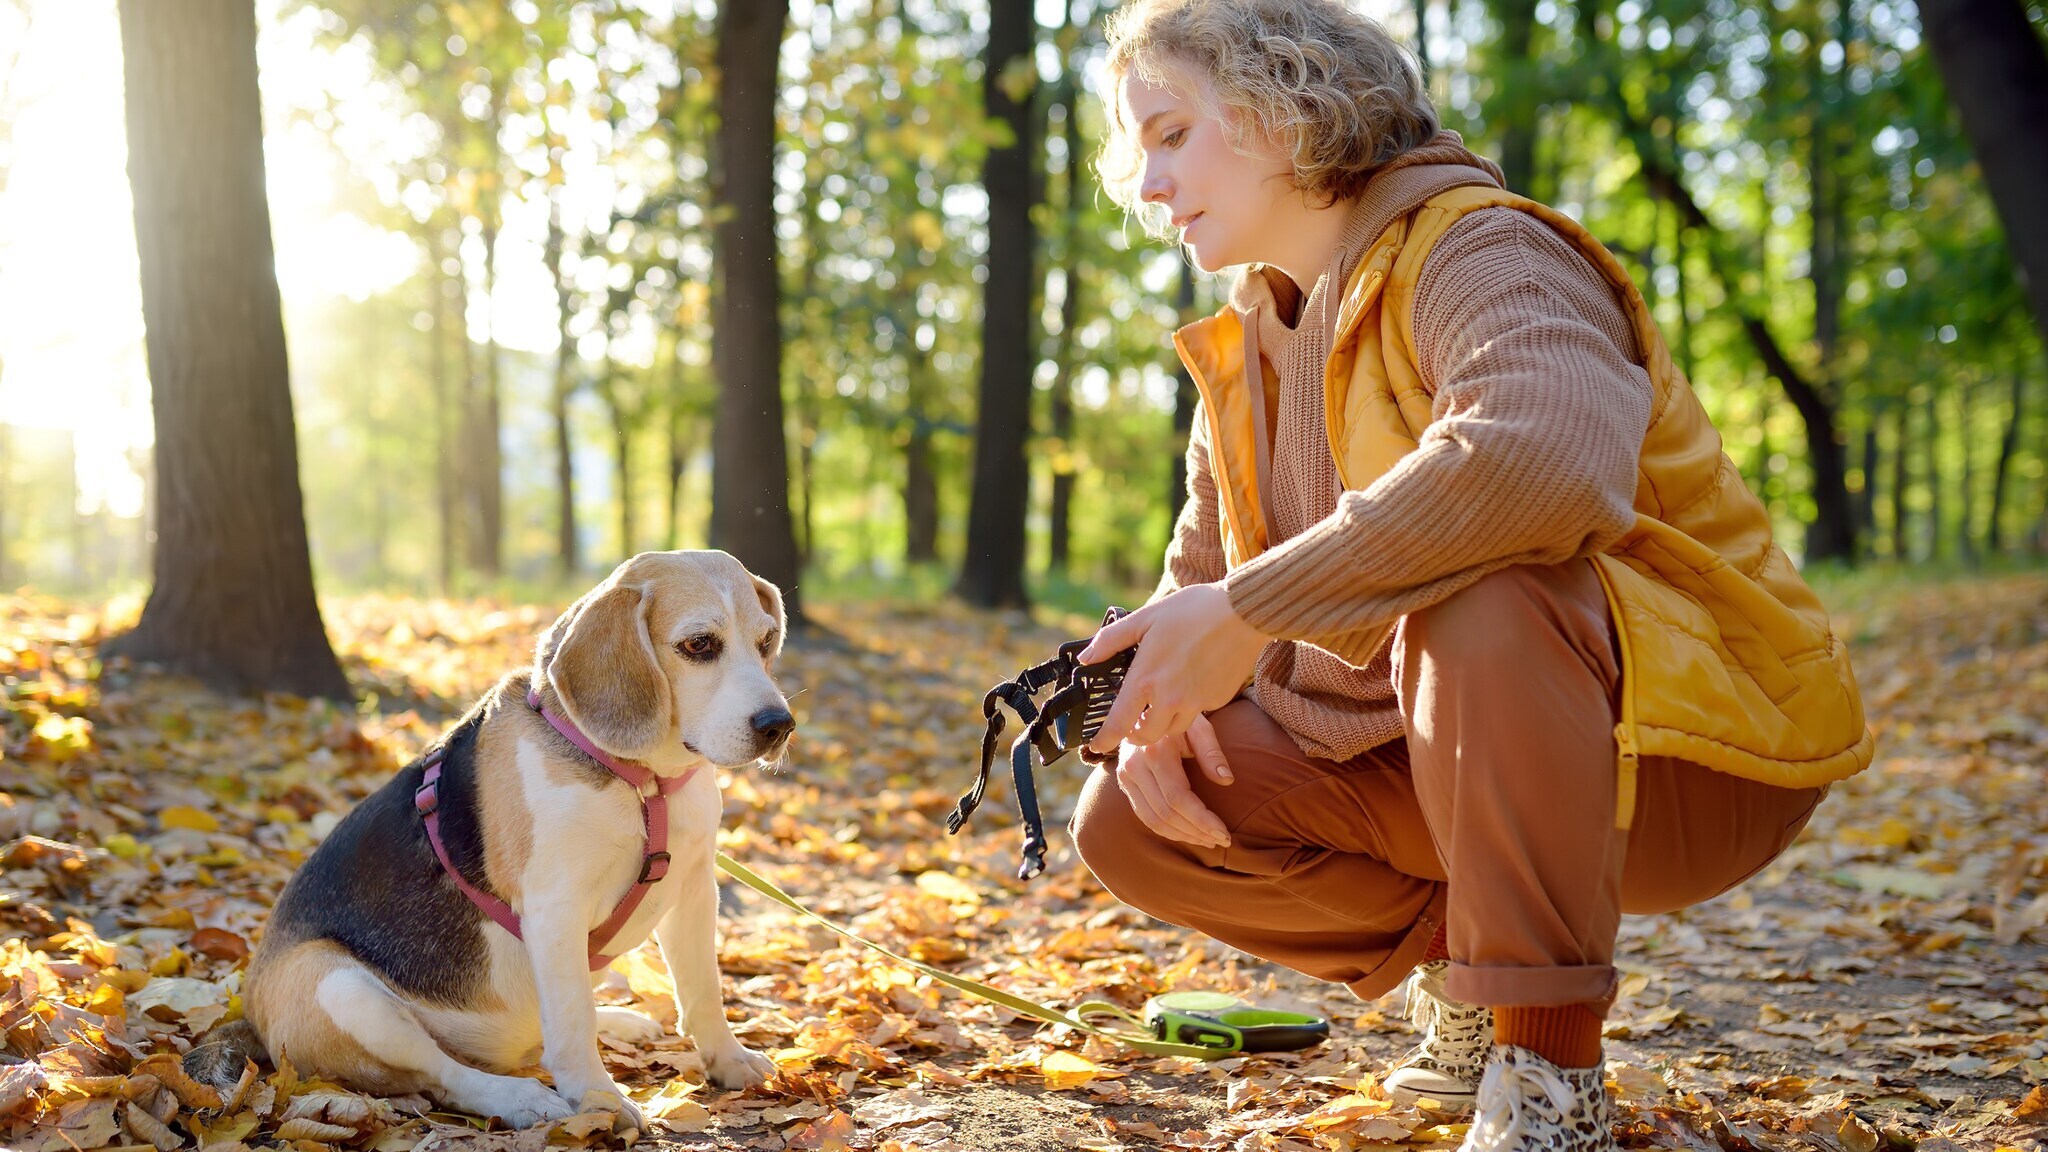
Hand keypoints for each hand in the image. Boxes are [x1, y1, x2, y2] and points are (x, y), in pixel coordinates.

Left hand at [1080, 583, 1268, 752]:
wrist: (1243, 612)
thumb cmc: (1193, 610)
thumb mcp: (1145, 618)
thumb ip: (1111, 640)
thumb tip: (1086, 656)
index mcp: (1146, 678)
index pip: (1119, 723)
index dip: (1105, 740)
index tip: (1097, 746)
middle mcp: (1169, 698)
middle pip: (1147, 736)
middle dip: (1137, 735)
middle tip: (1135, 722)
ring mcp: (1196, 702)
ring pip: (1173, 729)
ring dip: (1162, 723)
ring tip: (1161, 704)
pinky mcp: (1216, 701)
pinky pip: (1198, 714)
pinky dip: (1189, 708)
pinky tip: (1190, 685)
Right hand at [1113, 713, 1235, 847]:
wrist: (1143, 712)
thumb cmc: (1177, 719)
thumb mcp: (1197, 726)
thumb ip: (1212, 752)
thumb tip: (1226, 780)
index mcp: (1154, 752)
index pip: (1178, 797)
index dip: (1202, 819)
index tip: (1224, 833)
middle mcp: (1135, 767)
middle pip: (1166, 813)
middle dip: (1196, 831)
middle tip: (1222, 840)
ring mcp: (1126, 778)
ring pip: (1153, 820)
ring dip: (1183, 835)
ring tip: (1208, 840)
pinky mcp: (1124, 785)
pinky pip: (1144, 816)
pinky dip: (1167, 830)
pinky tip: (1188, 833)